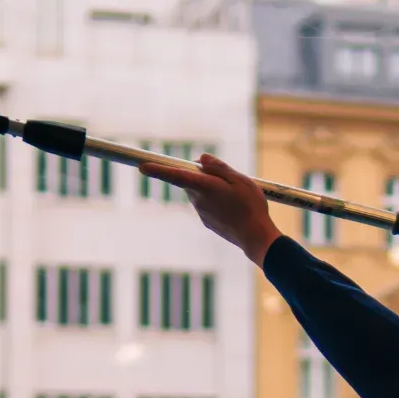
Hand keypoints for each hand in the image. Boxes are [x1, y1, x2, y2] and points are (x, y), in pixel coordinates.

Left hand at [137, 152, 279, 265]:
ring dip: (210, 189)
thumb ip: (218, 168)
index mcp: (206, 187)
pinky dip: (215, 202)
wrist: (256, 238)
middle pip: (190, 180)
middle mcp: (199, 200)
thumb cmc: (251, 206)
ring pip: (199, 193)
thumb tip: (200, 159)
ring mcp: (202, 213)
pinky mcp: (207, 222)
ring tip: (235, 196)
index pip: (176, 175)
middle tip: (226, 177)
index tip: (142, 167)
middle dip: (201, 175)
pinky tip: (233, 208)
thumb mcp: (240, 180)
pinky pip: (206, 205)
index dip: (158, 170)